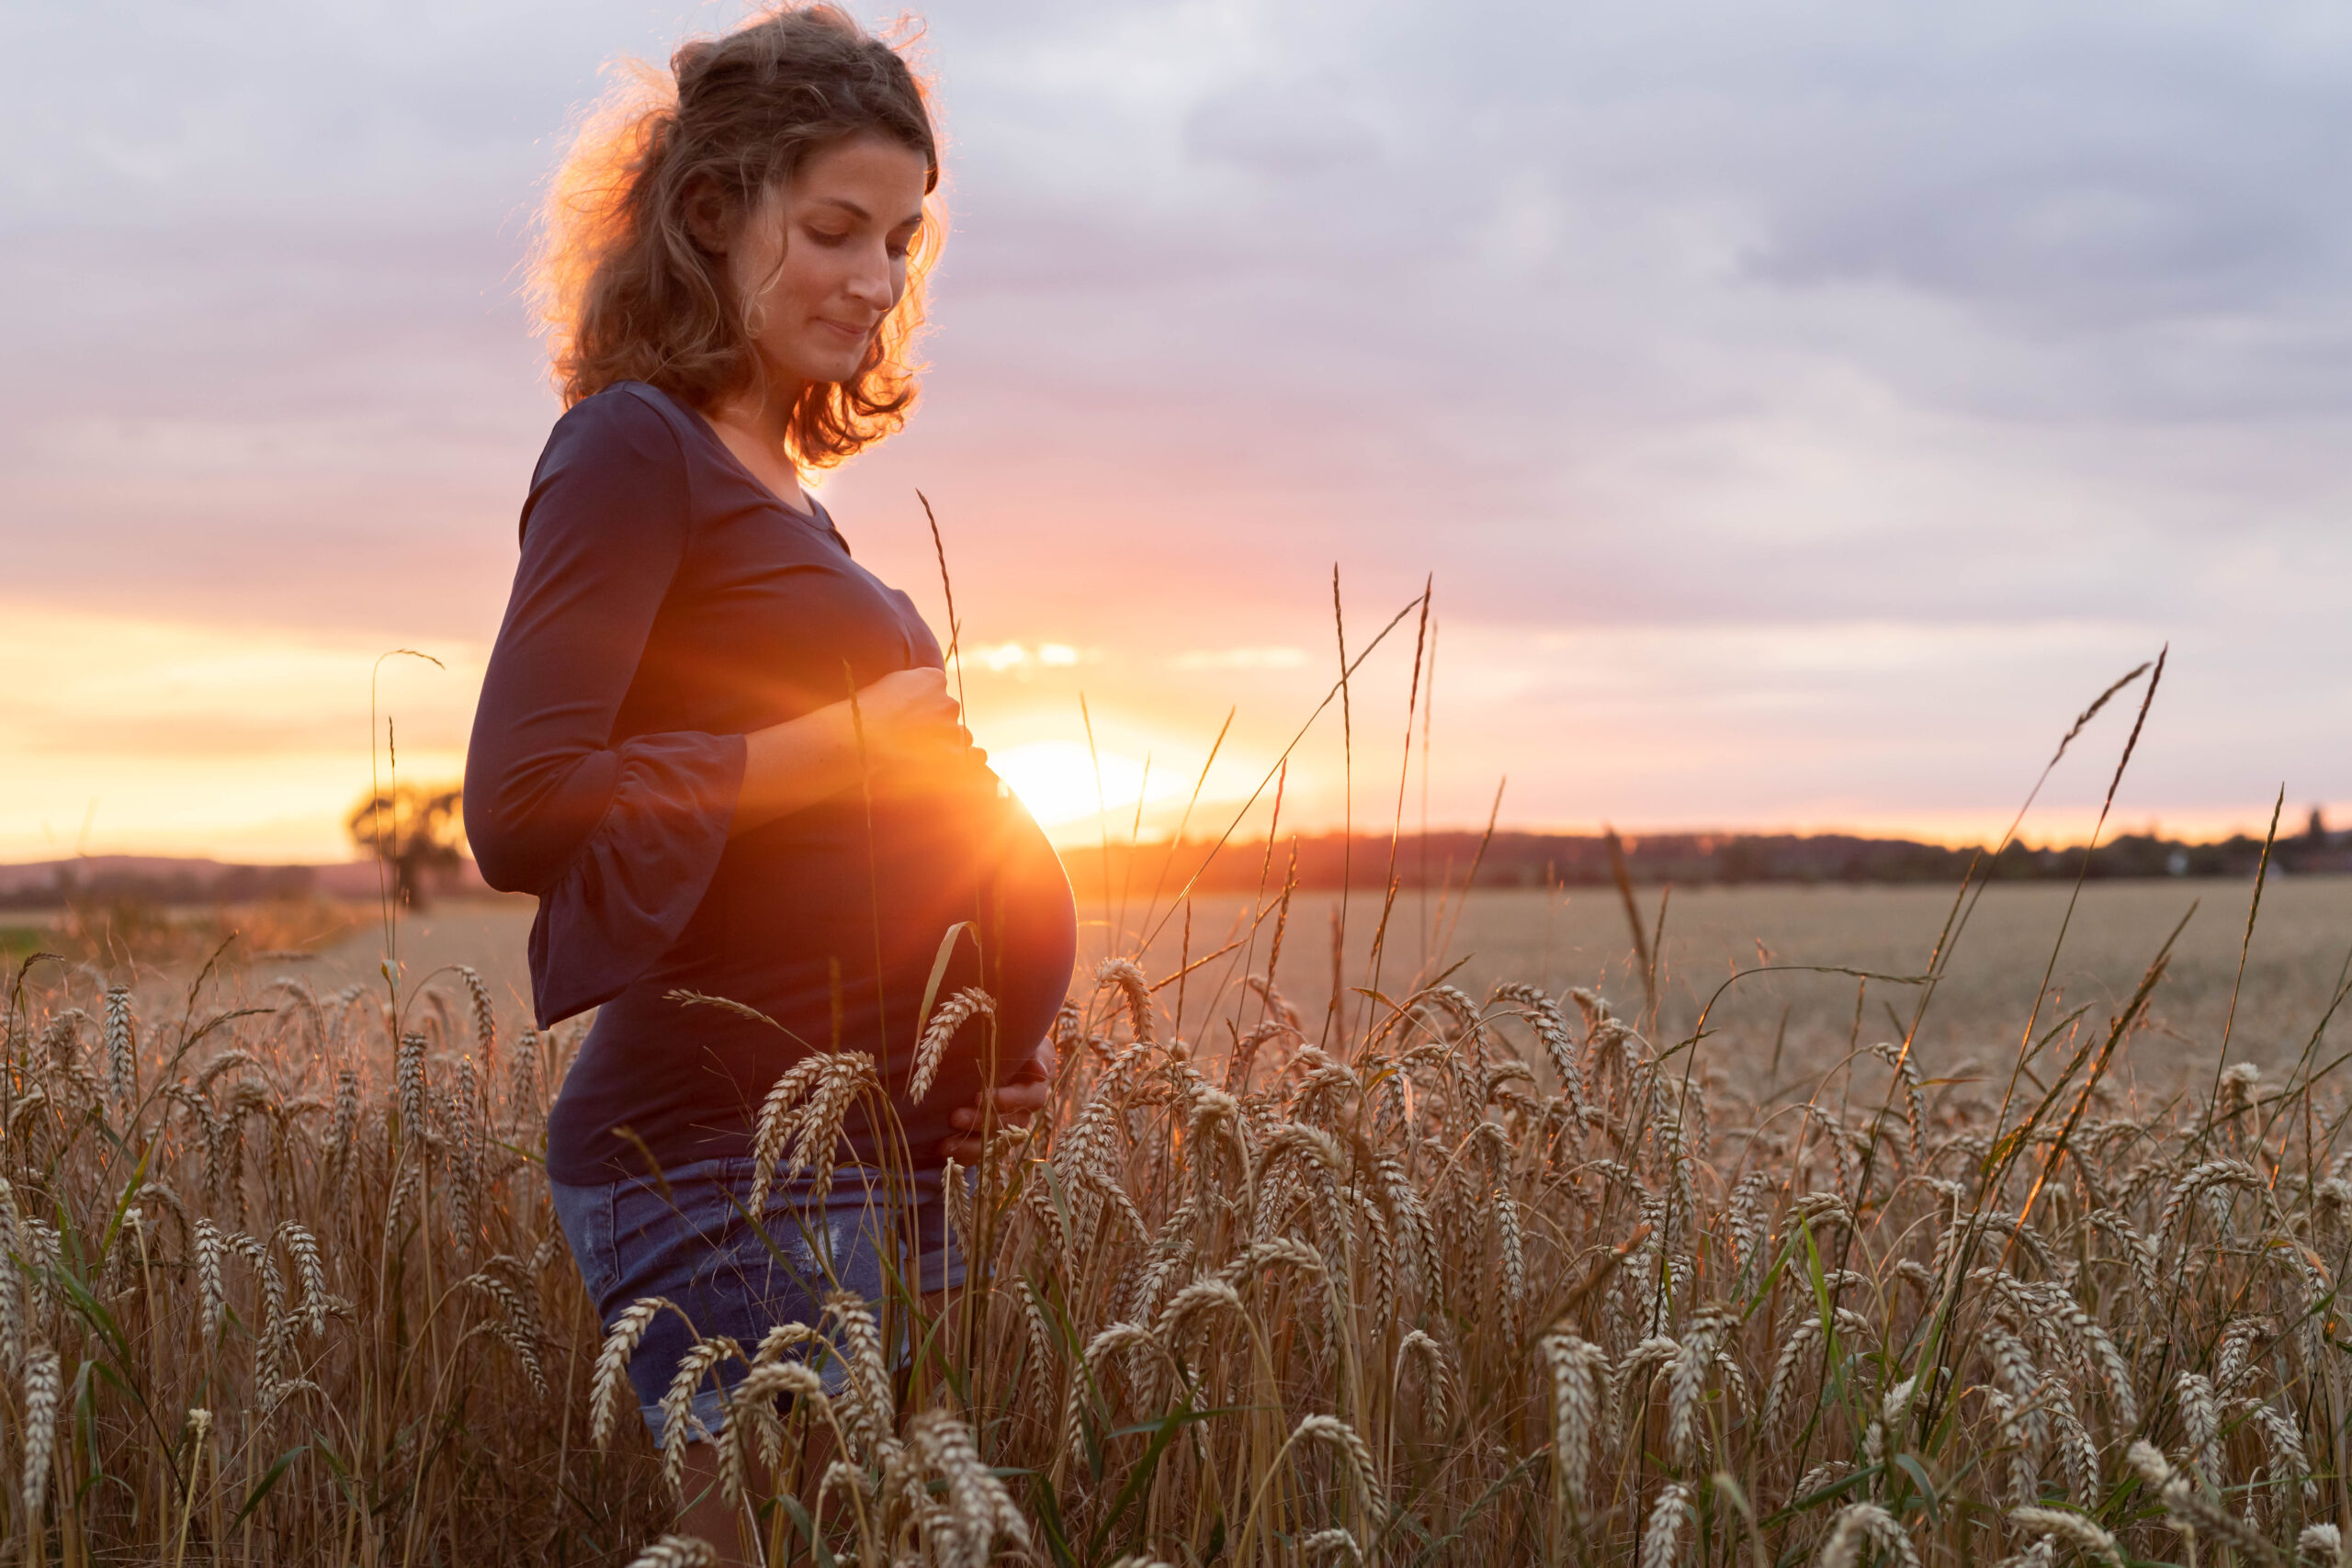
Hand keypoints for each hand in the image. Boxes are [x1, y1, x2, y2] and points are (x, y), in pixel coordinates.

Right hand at [851, 668, 975, 769]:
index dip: (924, 702)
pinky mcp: (954, 757)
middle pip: (949, 712)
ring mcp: (953, 730)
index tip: (911, 714)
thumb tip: (915, 695)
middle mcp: (947, 702)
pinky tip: (953, 765)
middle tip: (913, 738)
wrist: (855, 743)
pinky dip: (968, 760)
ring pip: (961, 735)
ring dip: (948, 743)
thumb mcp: (883, 686)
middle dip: (936, 724)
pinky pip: (975, 756)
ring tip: (922, 755)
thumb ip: (907, 686)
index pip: (937, 687)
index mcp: (931, 679)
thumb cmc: (861, 716)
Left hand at [938, 1055, 1052, 1162]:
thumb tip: (1040, 1071)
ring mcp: (1006, 1129)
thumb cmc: (1014, 1046)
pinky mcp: (990, 1140)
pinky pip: (980, 1154)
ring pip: (994, 1143)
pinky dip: (962, 1154)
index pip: (1029, 1099)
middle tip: (955, 1117)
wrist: (996, 1057)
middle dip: (981, 1122)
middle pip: (1008, 1124)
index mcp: (1034, 1088)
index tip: (979, 1096)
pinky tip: (943, 1149)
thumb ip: (1035, 1053)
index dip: (1007, 1100)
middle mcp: (1023, 1112)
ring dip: (970, 1144)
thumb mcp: (1027, 1044)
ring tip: (946, 1143)